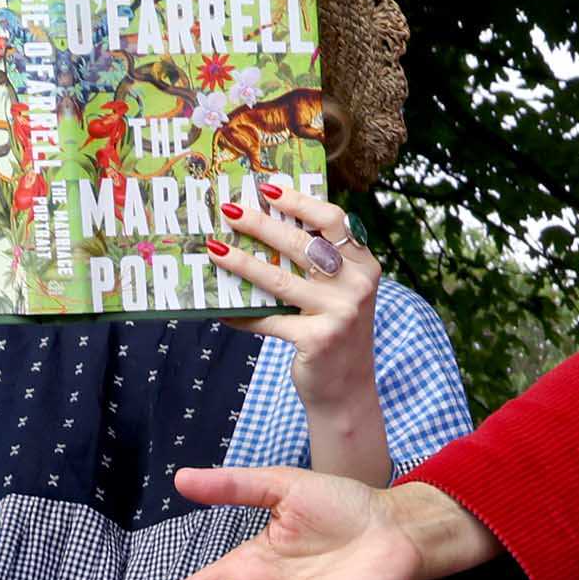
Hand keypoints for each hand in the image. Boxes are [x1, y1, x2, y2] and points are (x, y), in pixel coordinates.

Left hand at [216, 181, 389, 484]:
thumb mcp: (339, 293)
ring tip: (215, 248)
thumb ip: (320, 263)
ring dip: (242, 262)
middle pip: (302, 244)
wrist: (347, 390)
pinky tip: (220, 309)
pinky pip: (269, 320)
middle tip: (230, 212)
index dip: (301, 201)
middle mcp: (357, 286)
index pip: (334, 220)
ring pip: (281, 279)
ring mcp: (339, 313)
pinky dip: (242, 315)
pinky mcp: (318, 340)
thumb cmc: (335, 332)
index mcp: (364, 266)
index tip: (268, 189)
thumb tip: (266, 225)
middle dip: (262, 225)